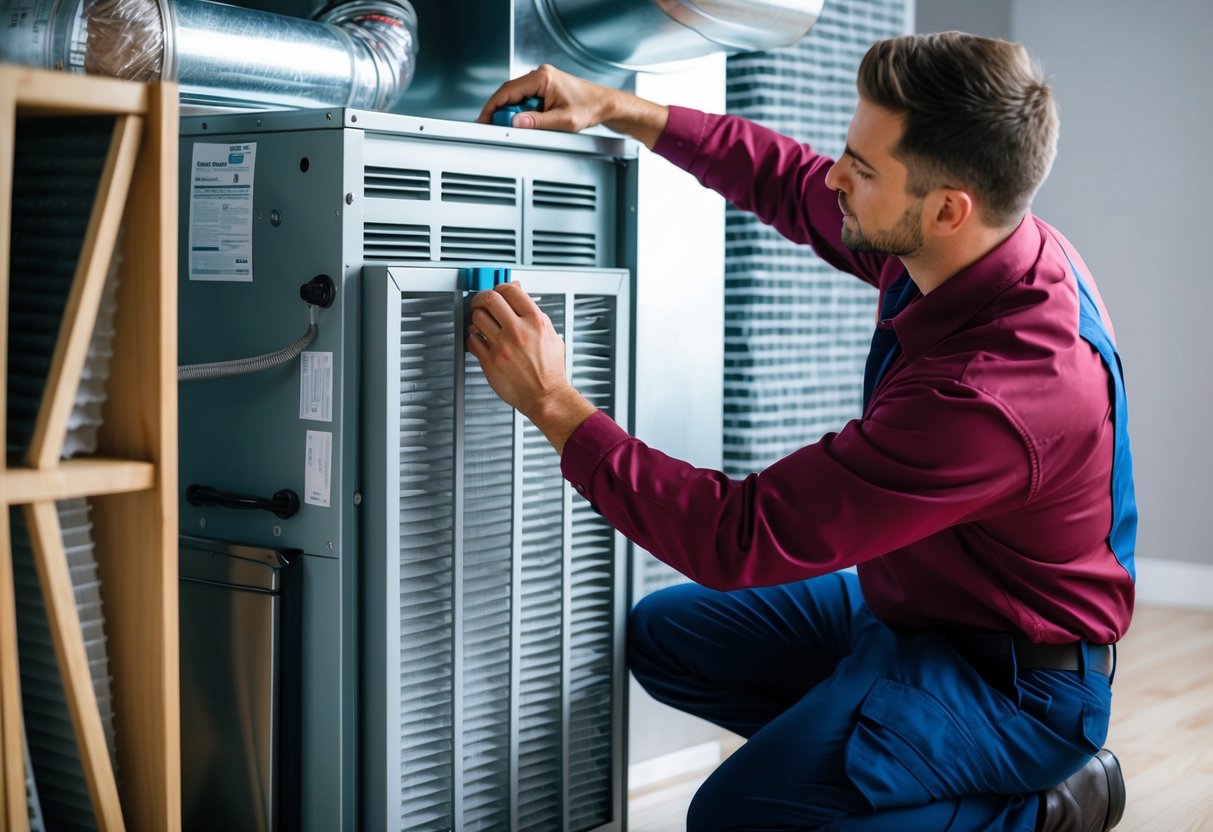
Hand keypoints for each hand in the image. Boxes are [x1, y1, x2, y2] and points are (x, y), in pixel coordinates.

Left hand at [467, 282, 596, 453]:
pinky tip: (481, 341)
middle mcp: (518, 331)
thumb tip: (519, 292)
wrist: (546, 395)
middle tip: (482, 303)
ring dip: (477, 318)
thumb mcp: (551, 334)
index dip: (500, 288)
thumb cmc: (550, 369)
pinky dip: (474, 339)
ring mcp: (502, 346)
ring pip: (477, 318)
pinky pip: (472, 341)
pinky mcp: (490, 361)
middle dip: (482, 298)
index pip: (509, 290)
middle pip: (489, 299)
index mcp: (535, 321)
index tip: (498, 292)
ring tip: (483, 324)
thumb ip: (534, 312)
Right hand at [476, 64, 669, 148]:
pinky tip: (530, 123)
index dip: (492, 106)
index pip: (508, 91)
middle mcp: (541, 76)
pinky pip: (526, 101)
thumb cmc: (590, 107)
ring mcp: (542, 82)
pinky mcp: (545, 90)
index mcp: (543, 77)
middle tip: (502, 129)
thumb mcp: (562, 121)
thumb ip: (537, 123)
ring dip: (515, 115)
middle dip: (504, 113)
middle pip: (510, 95)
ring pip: (517, 99)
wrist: (606, 105)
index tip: (484, 119)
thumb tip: (516, 124)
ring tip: (522, 128)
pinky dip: (524, 113)